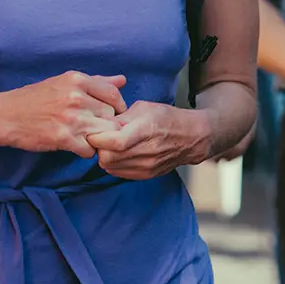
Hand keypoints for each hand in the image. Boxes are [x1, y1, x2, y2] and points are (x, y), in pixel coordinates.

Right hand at [0, 72, 127, 157]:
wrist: (6, 115)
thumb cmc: (35, 98)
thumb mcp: (64, 82)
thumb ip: (96, 82)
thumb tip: (122, 80)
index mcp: (77, 80)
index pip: (113, 94)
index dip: (117, 107)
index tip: (111, 115)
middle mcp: (76, 97)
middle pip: (111, 116)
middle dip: (106, 124)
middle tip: (95, 127)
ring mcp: (71, 118)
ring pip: (103, 133)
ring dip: (97, 138)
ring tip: (85, 137)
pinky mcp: (63, 138)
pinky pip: (89, 150)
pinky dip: (85, 151)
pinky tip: (75, 145)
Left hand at [87, 102, 212, 179]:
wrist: (191, 137)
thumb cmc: (167, 118)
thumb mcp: (143, 108)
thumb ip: (120, 117)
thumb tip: (99, 124)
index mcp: (146, 130)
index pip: (114, 142)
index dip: (98, 138)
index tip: (93, 131)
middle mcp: (147, 152)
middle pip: (108, 158)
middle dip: (98, 148)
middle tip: (99, 137)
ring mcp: (146, 167)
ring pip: (110, 167)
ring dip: (104, 156)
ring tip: (109, 144)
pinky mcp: (145, 175)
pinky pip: (118, 173)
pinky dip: (113, 163)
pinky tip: (117, 153)